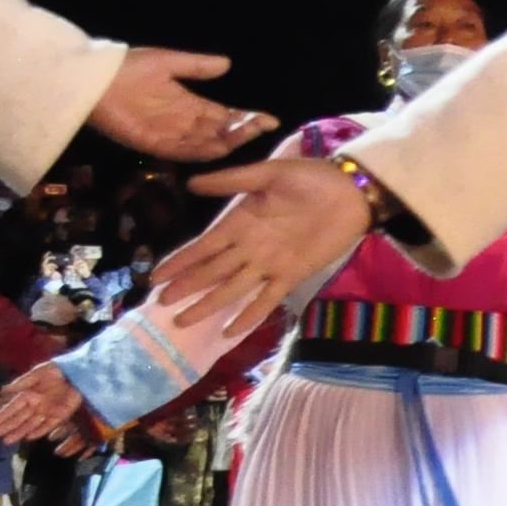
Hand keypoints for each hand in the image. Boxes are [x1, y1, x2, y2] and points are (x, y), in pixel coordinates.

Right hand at [0, 365, 93, 444]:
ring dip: (19, 432)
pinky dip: (38, 431)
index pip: (12, 407)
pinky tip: (28, 438)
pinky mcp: (60, 415)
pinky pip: (47, 425)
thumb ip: (22, 382)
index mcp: (29, 394)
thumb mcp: (38, 373)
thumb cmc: (56, 370)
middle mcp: (35, 405)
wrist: (78, 373)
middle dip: (7, 427)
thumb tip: (3, 390)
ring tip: (6, 441)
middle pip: (19, 418)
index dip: (2, 416)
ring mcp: (47, 411)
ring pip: (30, 424)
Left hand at [84, 50, 274, 165]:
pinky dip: (198, 151)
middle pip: (219, 132)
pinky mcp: (151, 142)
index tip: (268, 119)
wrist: (95, 79)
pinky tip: (216, 148)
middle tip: (261, 127)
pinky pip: (179, 151)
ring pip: (204, 144)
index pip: (224, 115)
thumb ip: (197, 65)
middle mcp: (183, 121)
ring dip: (225, 142)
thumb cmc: (129, 67)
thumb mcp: (169, 61)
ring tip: (244, 137)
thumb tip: (228, 64)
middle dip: (241, 131)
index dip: (246, 118)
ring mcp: (168, 134)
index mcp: (189, 103)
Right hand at [148, 161, 370, 340]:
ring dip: (208, 304)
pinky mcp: (292, 275)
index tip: (154, 277)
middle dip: (186, 288)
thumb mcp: (268, 173)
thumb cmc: (311, 178)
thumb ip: (231, 181)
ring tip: (183, 321)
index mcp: (239, 223)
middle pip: (211, 272)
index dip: (179, 262)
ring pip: (231, 289)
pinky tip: (229, 331)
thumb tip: (190, 183)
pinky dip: (248, 315)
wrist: (352, 191)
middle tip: (160, 304)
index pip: (202, 247)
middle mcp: (249, 247)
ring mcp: (269, 264)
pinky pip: (266, 299)